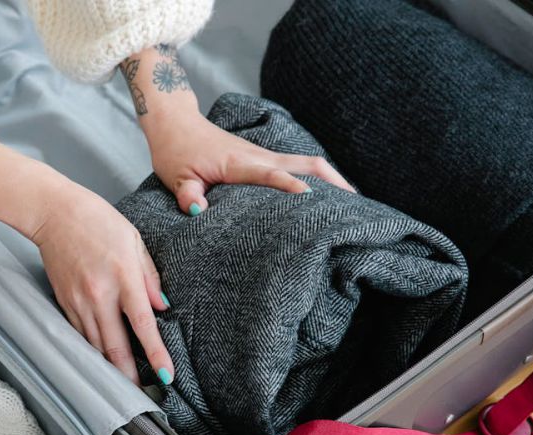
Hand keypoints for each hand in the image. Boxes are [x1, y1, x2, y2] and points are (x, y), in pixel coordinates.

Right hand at [0, 123, 171, 384]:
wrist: (54, 212)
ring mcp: (78, 301)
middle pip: (115, 346)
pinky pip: (81, 333)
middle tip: (140, 395)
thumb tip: (163, 306)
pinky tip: (102, 359)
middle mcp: (99, 294)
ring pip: (95, 345)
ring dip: (109, 367)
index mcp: (123, 276)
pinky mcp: (64, 302)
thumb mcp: (134, 240)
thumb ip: (149, 276)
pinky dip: (92, 349)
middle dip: (128, 376)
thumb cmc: (97, 220)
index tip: (165, 375)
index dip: (155, 354)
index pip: (143, 324)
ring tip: (123, 384)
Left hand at [120, 45, 354, 214]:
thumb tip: (198, 212)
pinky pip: (297, 165)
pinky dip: (316, 176)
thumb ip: (188, 195)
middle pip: (305, 164)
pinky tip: (327, 194)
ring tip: (353, 203)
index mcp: (238, 163)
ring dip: (330, 179)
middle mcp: (258, 156)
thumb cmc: (176, 151)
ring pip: (306, 163)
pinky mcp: (263, 158)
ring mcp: (263, 155)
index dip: (289, 186)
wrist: (176, 123)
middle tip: (355, 205)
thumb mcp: (176, 177)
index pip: (271, 174)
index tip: (310, 199)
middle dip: (331, 182)